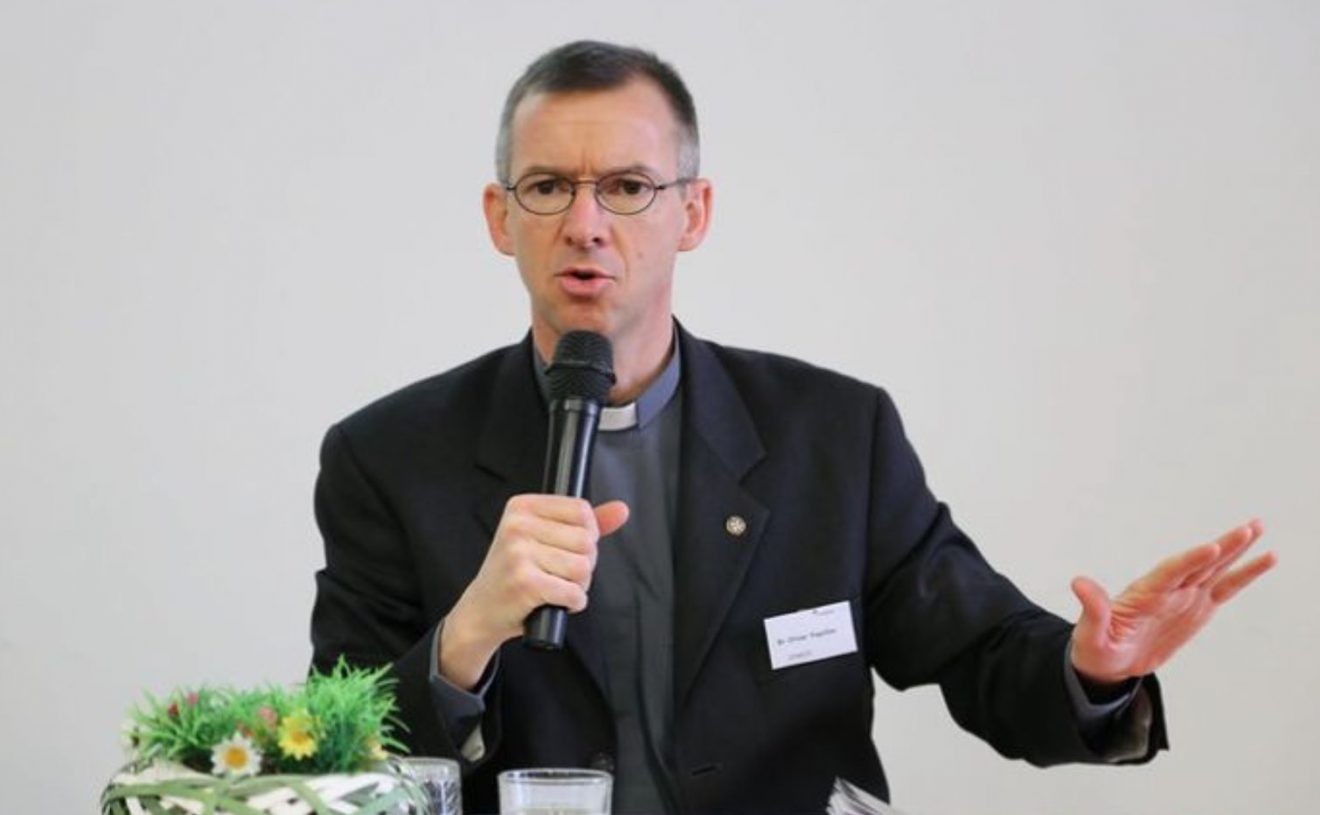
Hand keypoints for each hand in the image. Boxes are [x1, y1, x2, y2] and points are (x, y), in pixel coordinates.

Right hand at [439, 495, 628, 688]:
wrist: (482, 610)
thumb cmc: (516, 573)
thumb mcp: (544, 538)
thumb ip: (583, 523)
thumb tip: (621, 510)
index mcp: (521, 507)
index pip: (581, 510)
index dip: (588, 534)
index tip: (571, 549)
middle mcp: (517, 526)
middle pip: (586, 540)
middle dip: (584, 564)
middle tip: (561, 574)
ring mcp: (518, 553)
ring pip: (583, 567)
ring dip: (579, 585)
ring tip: (558, 588)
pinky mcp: (524, 583)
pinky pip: (574, 592)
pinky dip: (574, 603)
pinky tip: (557, 602)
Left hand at [1069, 518, 1277, 686]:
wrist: (1108, 662)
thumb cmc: (1096, 647)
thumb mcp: (1090, 633)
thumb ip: (1093, 609)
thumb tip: (1078, 582)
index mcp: (1145, 593)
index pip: (1171, 572)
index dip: (1190, 560)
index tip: (1210, 548)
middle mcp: (1168, 589)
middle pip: (1199, 563)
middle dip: (1224, 546)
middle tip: (1250, 526)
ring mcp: (1184, 597)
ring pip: (1215, 569)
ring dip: (1237, 550)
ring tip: (1258, 528)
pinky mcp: (1197, 609)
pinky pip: (1225, 589)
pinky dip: (1244, 574)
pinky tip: (1265, 559)